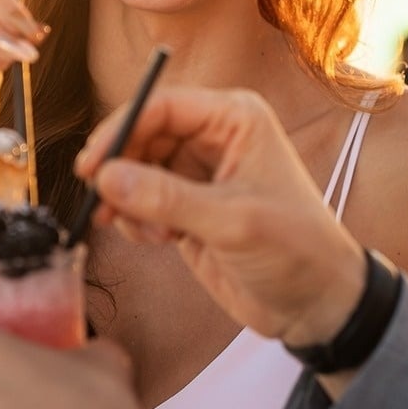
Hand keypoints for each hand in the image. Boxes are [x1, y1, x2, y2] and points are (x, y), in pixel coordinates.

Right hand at [75, 87, 365, 347]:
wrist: (316, 302)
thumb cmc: (296, 249)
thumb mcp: (231, 222)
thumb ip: (167, 199)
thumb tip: (107, 178)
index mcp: (236, 119)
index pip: (163, 105)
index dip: (121, 129)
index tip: (91, 165)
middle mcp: (215, 137)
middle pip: (143, 135)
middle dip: (120, 169)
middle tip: (103, 204)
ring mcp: (199, 173)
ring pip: (137, 168)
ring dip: (129, 200)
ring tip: (152, 233)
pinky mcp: (188, 206)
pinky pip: (142, 199)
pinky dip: (137, 219)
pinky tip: (159, 241)